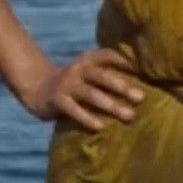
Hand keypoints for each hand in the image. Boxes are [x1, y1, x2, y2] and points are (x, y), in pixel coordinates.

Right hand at [23, 50, 143, 131]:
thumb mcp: (89, 73)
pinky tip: (101, 127)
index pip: (108, 55)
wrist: (38, 88)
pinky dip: (87, 118)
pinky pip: (74, 110)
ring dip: (111, 105)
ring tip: (129, 115)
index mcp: (89, 60)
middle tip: (141, 98)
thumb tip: (144, 84)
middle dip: (122, 87)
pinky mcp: (58, 100)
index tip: (145, 70)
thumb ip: (108, 74)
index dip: (125, 61)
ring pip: (91, 94)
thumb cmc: (76, 83)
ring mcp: (67, 84)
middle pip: (103, 76)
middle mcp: (78, 69)